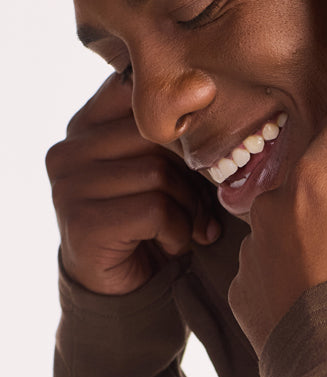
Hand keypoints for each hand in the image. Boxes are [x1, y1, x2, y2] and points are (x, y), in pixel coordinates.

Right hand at [46, 74, 220, 294]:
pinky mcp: (81, 221)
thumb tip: (207, 89)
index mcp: (87, 124)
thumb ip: (169, 132)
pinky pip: (153, 210)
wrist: (125, 287)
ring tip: (188, 227)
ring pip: (157, 173)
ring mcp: (68, 185)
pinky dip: (177, 231)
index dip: (181, 125)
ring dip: (188, 208)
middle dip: (191, 174)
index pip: (140, 96)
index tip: (200, 153)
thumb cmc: (151, 217)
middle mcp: (69, 149)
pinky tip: (172, 244)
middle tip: (204, 206)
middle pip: (154, 135)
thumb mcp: (160, 165)